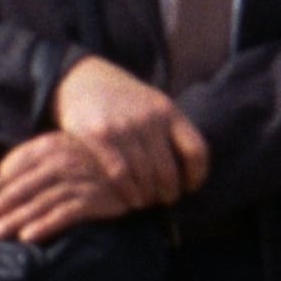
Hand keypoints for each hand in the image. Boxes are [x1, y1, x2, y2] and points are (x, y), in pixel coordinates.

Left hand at [0, 130, 125, 244]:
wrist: (139, 167)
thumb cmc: (91, 159)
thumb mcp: (62, 148)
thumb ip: (29, 158)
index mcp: (54, 146)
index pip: (19, 166)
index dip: (1, 186)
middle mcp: (66, 162)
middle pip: (25, 187)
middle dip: (1, 206)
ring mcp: (81, 181)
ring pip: (41, 202)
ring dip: (16, 219)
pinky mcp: (96, 200)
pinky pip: (65, 214)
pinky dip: (45, 225)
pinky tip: (28, 236)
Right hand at [52, 54, 207, 207]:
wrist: (82, 78)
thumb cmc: (124, 100)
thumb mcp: (154, 105)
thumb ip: (172, 130)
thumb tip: (192, 168)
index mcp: (170, 111)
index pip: (197, 151)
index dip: (197, 175)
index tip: (191, 188)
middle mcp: (149, 118)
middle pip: (169, 169)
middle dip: (169, 192)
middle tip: (166, 201)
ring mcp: (124, 127)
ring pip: (144, 176)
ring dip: (147, 197)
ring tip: (147, 203)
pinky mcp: (98, 136)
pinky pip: (119, 174)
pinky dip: (127, 192)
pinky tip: (130, 200)